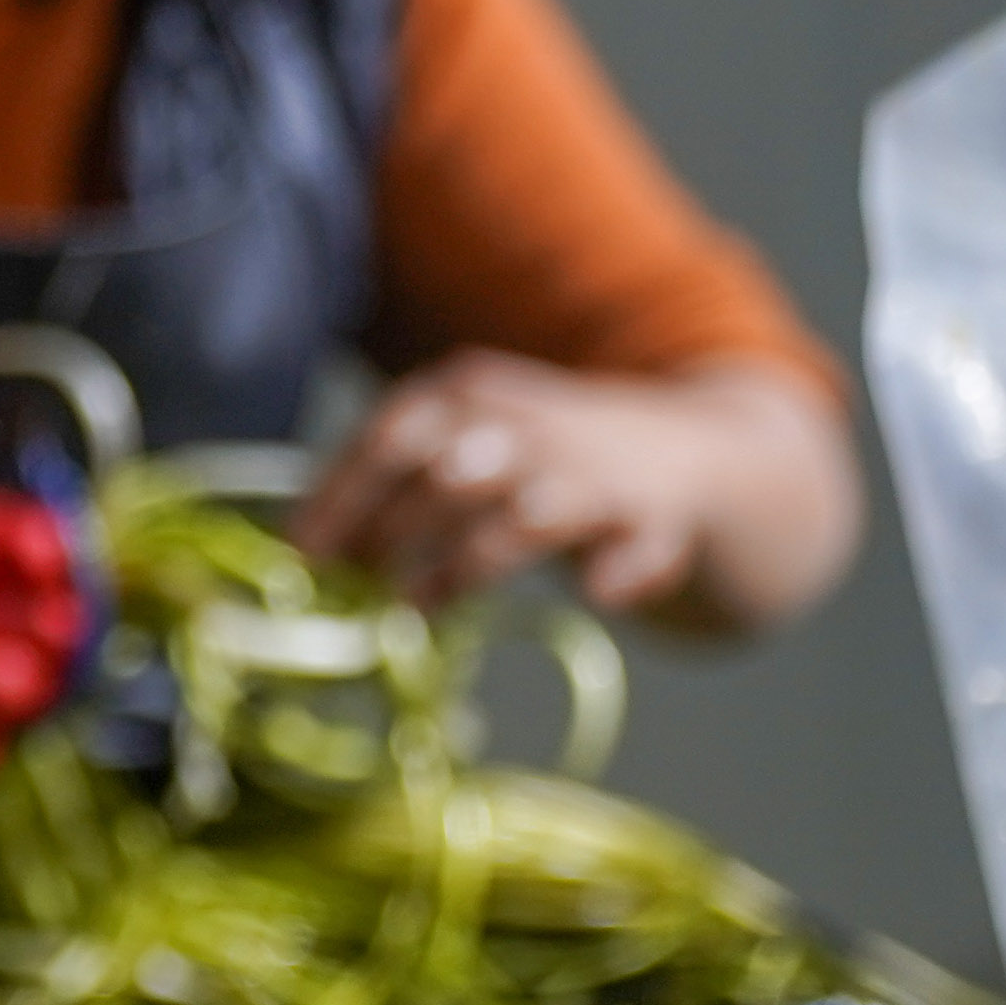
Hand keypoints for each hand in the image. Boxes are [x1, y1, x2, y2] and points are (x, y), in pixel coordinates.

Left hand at [296, 351, 842, 623]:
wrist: (704, 452)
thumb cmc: (552, 460)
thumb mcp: (472, 442)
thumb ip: (403, 481)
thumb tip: (306, 545)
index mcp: (473, 395)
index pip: (393, 436)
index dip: (341, 496)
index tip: (301, 555)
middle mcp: (532, 426)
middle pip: (447, 474)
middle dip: (391, 533)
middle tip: (356, 588)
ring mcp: (599, 472)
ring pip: (525, 513)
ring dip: (466, 564)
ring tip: (416, 609)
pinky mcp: (661, 520)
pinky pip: (642, 545)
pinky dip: (621, 568)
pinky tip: (600, 592)